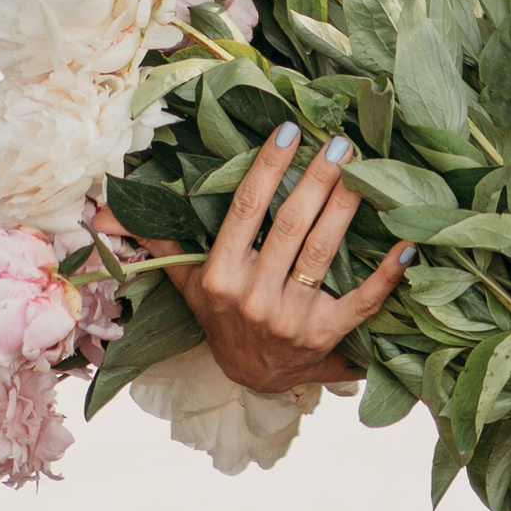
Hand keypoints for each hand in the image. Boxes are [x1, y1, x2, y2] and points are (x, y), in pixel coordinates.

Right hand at [123, 124, 412, 394]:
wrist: (254, 377)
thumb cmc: (222, 316)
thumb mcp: (186, 281)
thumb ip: (155, 240)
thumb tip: (101, 209)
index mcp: (220, 277)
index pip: (244, 212)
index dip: (267, 170)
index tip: (289, 132)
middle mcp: (254, 297)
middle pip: (290, 226)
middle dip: (316, 180)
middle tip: (341, 143)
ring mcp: (292, 318)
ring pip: (323, 253)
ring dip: (346, 209)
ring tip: (366, 172)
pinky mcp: (328, 335)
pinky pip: (364, 300)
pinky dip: (389, 273)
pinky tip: (409, 244)